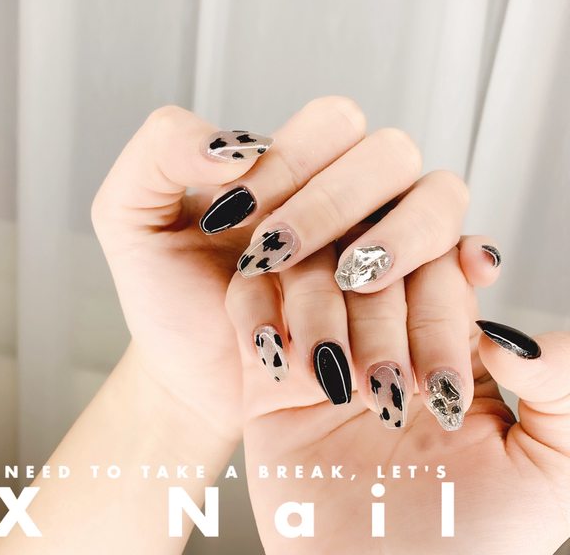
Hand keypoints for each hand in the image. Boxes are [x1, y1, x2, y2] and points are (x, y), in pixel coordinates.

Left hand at [92, 96, 456, 437]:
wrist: (192, 373)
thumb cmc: (167, 296)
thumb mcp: (130, 216)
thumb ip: (160, 152)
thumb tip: (238, 143)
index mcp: (292, 165)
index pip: (333, 123)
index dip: (294, 163)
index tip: (235, 220)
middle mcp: (347, 195)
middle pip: (391, 155)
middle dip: (337, 203)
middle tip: (277, 257)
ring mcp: (383, 241)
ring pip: (435, 202)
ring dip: (399, 241)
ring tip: (350, 284)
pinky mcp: (407, 295)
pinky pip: (461, 261)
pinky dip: (467, 260)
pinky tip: (464, 272)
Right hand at [227, 246, 569, 553]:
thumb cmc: (465, 543)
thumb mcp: (548, 473)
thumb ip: (563, 389)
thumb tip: (515, 334)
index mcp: (447, 342)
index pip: (441, 260)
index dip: (448, 266)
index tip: (470, 273)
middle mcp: (381, 331)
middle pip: (369, 256)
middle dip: (385, 318)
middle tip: (394, 388)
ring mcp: (319, 343)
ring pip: (306, 267)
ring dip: (321, 315)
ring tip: (339, 387)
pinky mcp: (264, 370)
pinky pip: (245, 302)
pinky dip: (256, 315)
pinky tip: (282, 364)